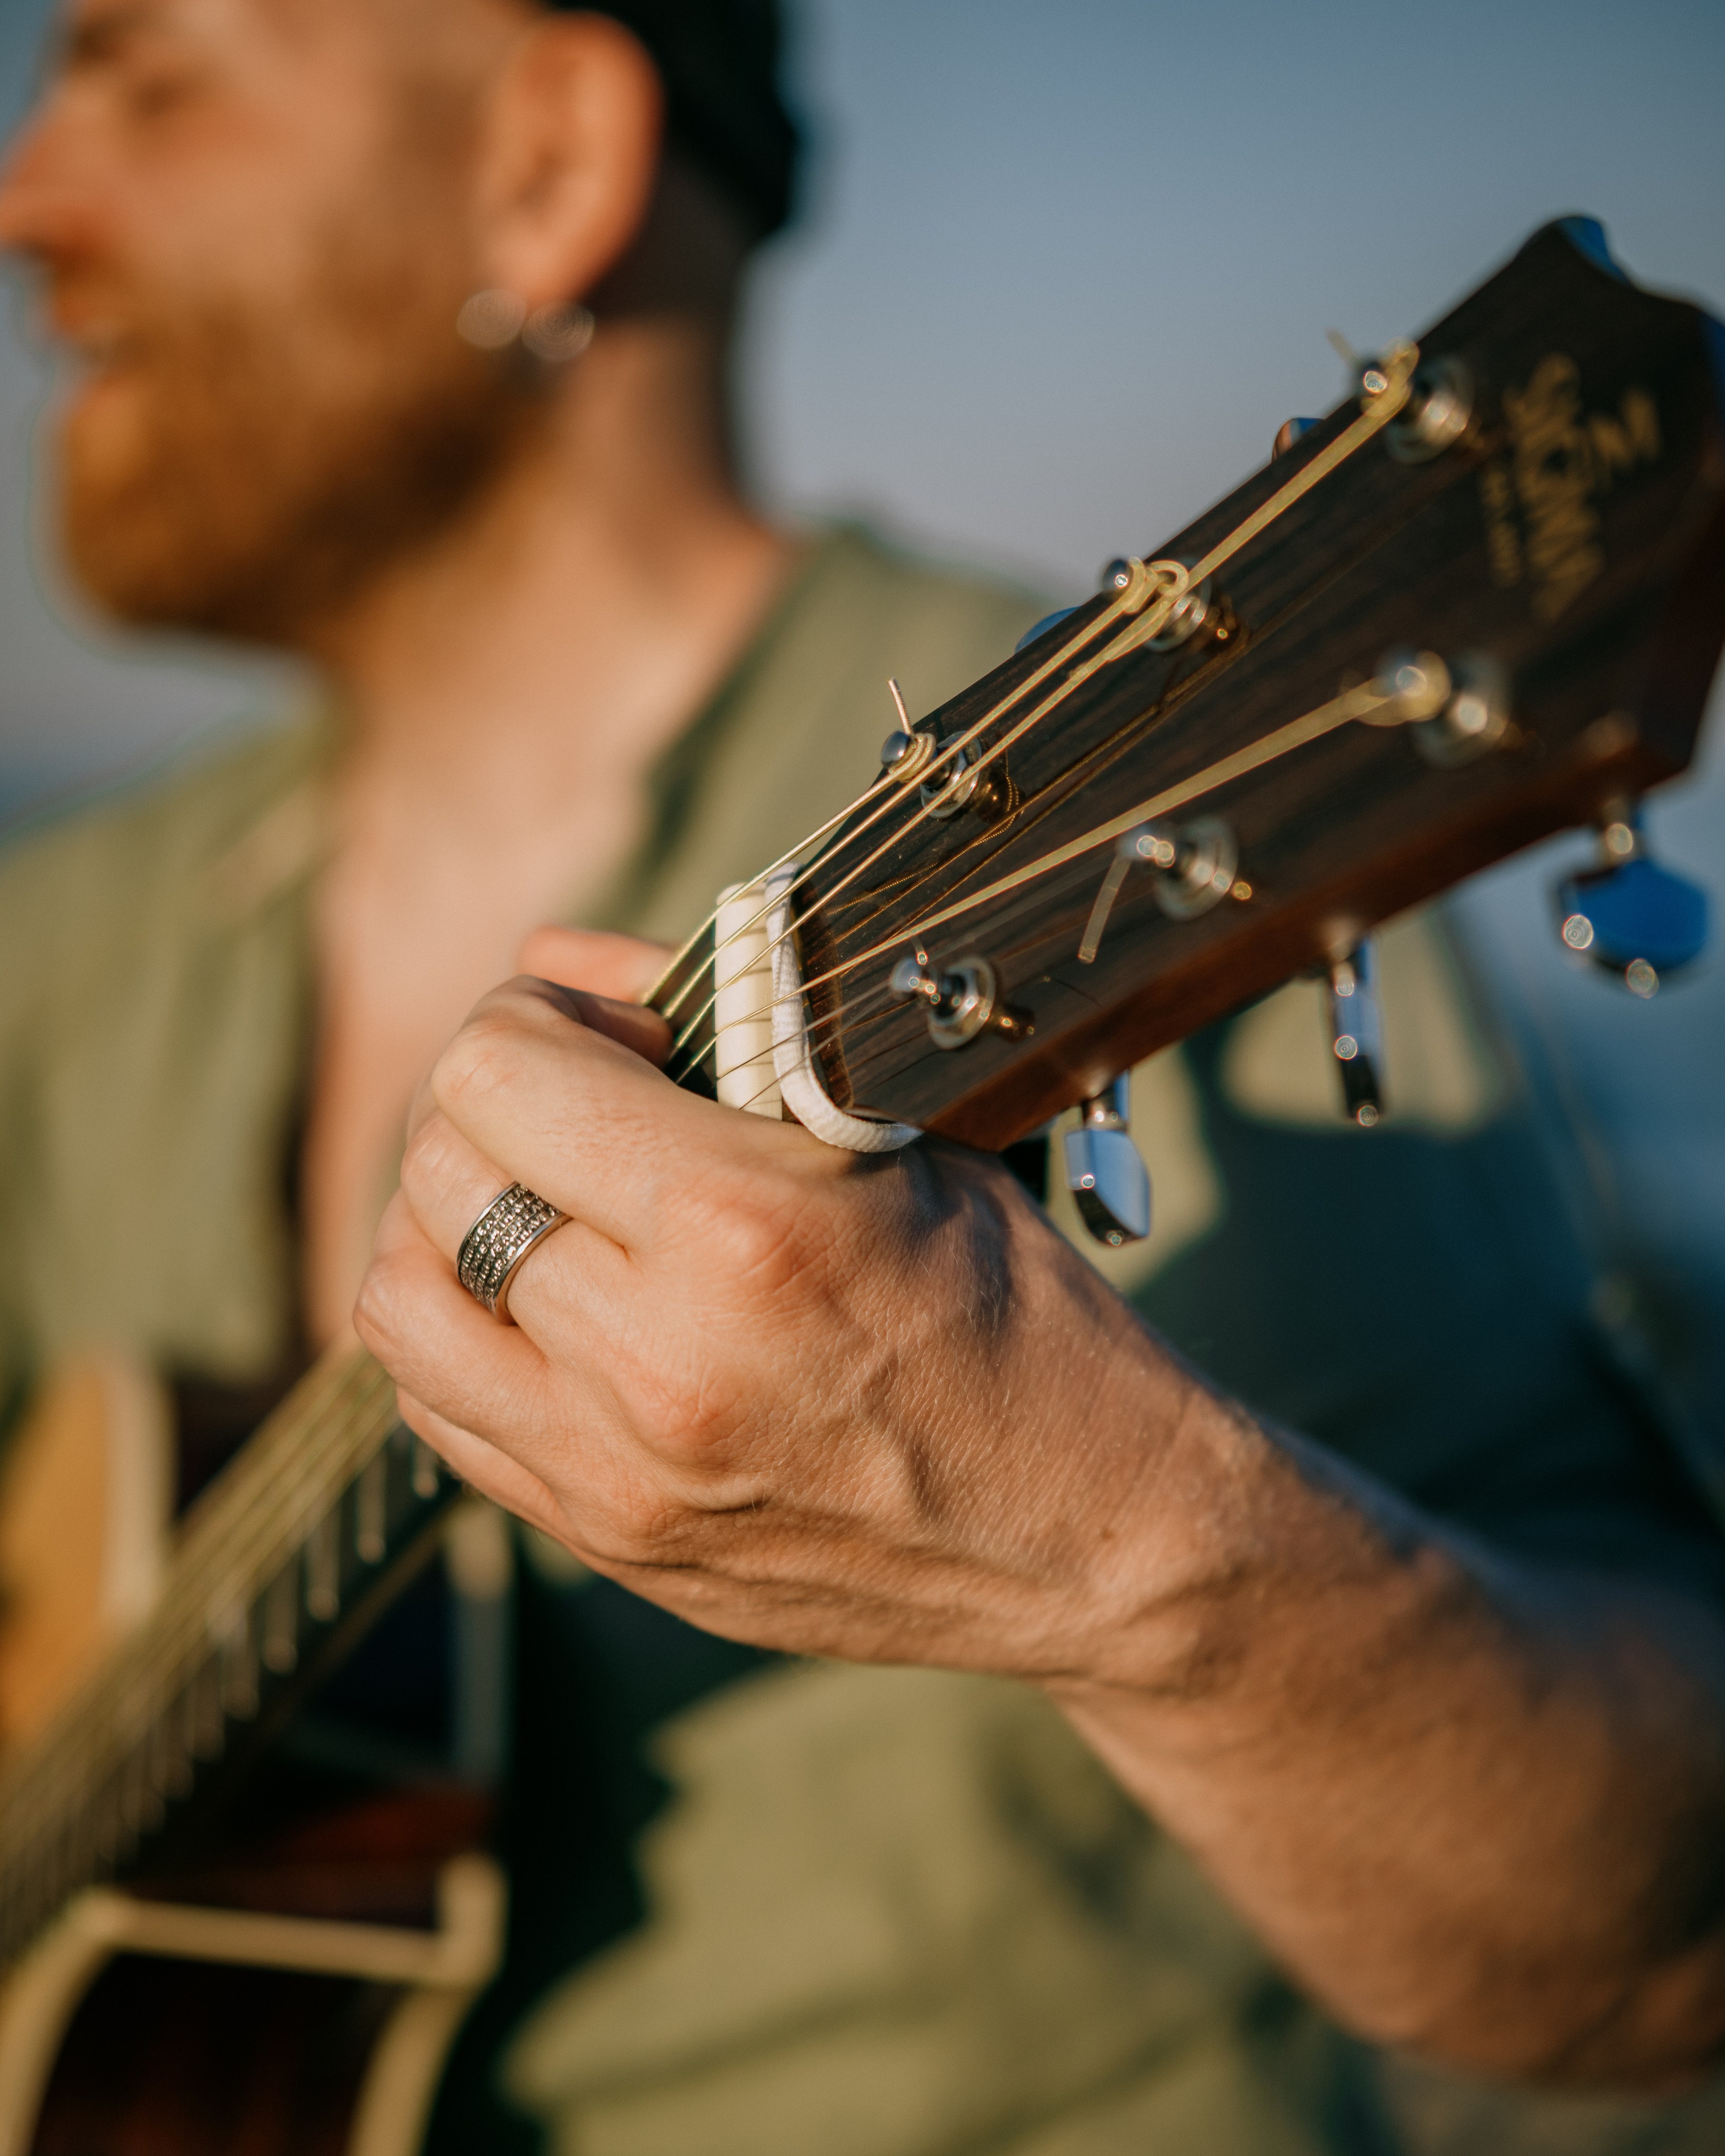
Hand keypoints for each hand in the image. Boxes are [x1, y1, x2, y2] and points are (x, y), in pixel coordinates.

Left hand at [356, 936, 1203, 1676]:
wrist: (1093, 1540)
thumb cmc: (1021, 1314)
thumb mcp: (900, 1137)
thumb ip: (720, 1037)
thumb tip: (562, 960)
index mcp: (744, 1229)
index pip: (498, 1074)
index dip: (531, 1014)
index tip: (600, 1023)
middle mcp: (657, 1360)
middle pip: (435, 1171)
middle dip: (488, 1100)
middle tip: (570, 1094)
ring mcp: (617, 1470)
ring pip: (398, 1298)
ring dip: (442, 1218)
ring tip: (536, 1194)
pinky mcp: (606, 1542)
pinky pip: (441, 1410)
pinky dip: (461, 1329)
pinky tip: (542, 1299)